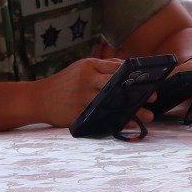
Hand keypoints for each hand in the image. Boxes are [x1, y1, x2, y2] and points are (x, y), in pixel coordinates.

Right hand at [29, 57, 154, 130]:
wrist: (37, 98)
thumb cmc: (64, 82)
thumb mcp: (81, 68)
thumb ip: (103, 67)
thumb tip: (128, 66)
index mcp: (88, 66)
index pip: (117, 67)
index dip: (135, 75)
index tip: (151, 80)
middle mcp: (86, 80)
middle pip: (117, 85)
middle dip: (137, 91)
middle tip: (154, 97)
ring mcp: (82, 98)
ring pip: (112, 104)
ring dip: (132, 110)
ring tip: (148, 116)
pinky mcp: (78, 114)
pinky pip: (102, 118)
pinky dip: (117, 121)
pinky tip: (129, 125)